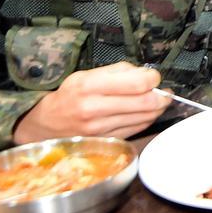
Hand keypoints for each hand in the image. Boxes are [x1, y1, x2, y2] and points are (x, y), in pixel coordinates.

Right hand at [14, 62, 166, 142]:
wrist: (47, 125)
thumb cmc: (70, 96)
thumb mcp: (86, 75)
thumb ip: (118, 71)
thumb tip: (146, 73)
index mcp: (89, 86)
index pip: (136, 83)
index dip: (153, 79)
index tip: (154, 77)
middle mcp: (94, 108)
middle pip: (145, 102)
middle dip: (162, 96)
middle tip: (164, 91)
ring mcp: (101, 128)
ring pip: (144, 117)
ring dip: (157, 108)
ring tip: (157, 101)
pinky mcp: (106, 141)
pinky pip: (137, 129)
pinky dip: (146, 119)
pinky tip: (145, 113)